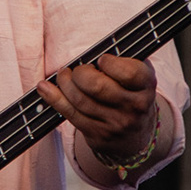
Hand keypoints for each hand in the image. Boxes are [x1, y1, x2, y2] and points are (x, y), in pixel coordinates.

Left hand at [37, 53, 157, 162]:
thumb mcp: (138, 78)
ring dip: (64, 83)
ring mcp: (115, 123)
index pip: (130, 73)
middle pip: (98, 87)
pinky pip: (70, 113)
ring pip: (80, 100)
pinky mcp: (96, 134)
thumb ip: (124, 62)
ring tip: (63, 75)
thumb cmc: (131, 95)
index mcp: (146, 87)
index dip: (110, 64)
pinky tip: (44, 87)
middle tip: (79, 70)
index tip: (101, 60)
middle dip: (81, 74)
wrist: (134, 137)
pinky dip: (53, 98)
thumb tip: (93, 53)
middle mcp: (133, 107)